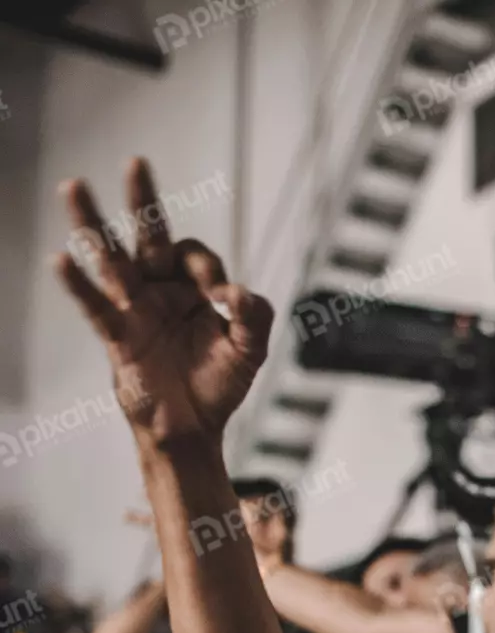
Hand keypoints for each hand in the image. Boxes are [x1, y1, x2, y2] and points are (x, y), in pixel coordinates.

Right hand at [54, 159, 273, 453]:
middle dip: (144, 200)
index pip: (196, 256)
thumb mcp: (251, 350)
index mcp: (194, 287)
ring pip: (113, 260)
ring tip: (74, 188)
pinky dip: (79, 284)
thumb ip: (255, 317)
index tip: (221, 299)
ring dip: (94, 226)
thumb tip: (238, 294)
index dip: (207, 270)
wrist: (194, 429)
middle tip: (137, 162)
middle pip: (150, 236)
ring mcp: (136, 310)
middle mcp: (162, 290)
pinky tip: (61, 260)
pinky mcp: (118, 337)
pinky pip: (96, 307)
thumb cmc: (219, 385)